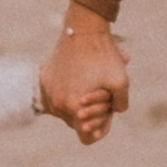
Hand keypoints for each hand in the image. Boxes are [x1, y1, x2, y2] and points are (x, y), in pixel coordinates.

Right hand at [38, 8, 126, 144]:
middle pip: (76, 122)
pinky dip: (68, 90)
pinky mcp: (45, 79)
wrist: (83, 28)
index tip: (108, 117)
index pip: (86, 138)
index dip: (100, 131)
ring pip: (66, 108)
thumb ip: (121, 105)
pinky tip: (80, 77)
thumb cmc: (104, 56)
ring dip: (79, 102)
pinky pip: (57, 94)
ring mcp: (48, 91)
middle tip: (105, 96)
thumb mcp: (122, 82)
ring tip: (94, 84)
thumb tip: (115, 112)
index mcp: (74, 108)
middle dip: (92, 113)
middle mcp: (56, 104)